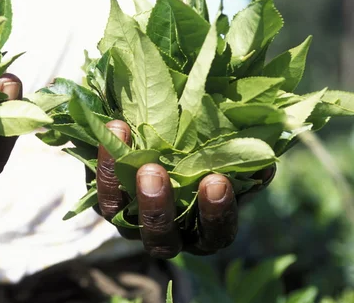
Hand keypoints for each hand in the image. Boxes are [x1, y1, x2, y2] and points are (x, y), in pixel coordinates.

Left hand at [91, 119, 275, 258]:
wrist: (159, 144)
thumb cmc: (204, 159)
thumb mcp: (225, 162)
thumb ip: (239, 163)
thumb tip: (265, 160)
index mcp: (201, 230)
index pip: (214, 234)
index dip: (215, 214)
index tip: (216, 181)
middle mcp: (165, 232)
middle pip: (160, 238)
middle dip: (157, 208)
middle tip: (154, 171)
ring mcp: (129, 218)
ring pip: (118, 214)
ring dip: (119, 182)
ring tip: (123, 139)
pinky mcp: (106, 197)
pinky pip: (99, 184)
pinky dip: (105, 158)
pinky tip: (115, 126)